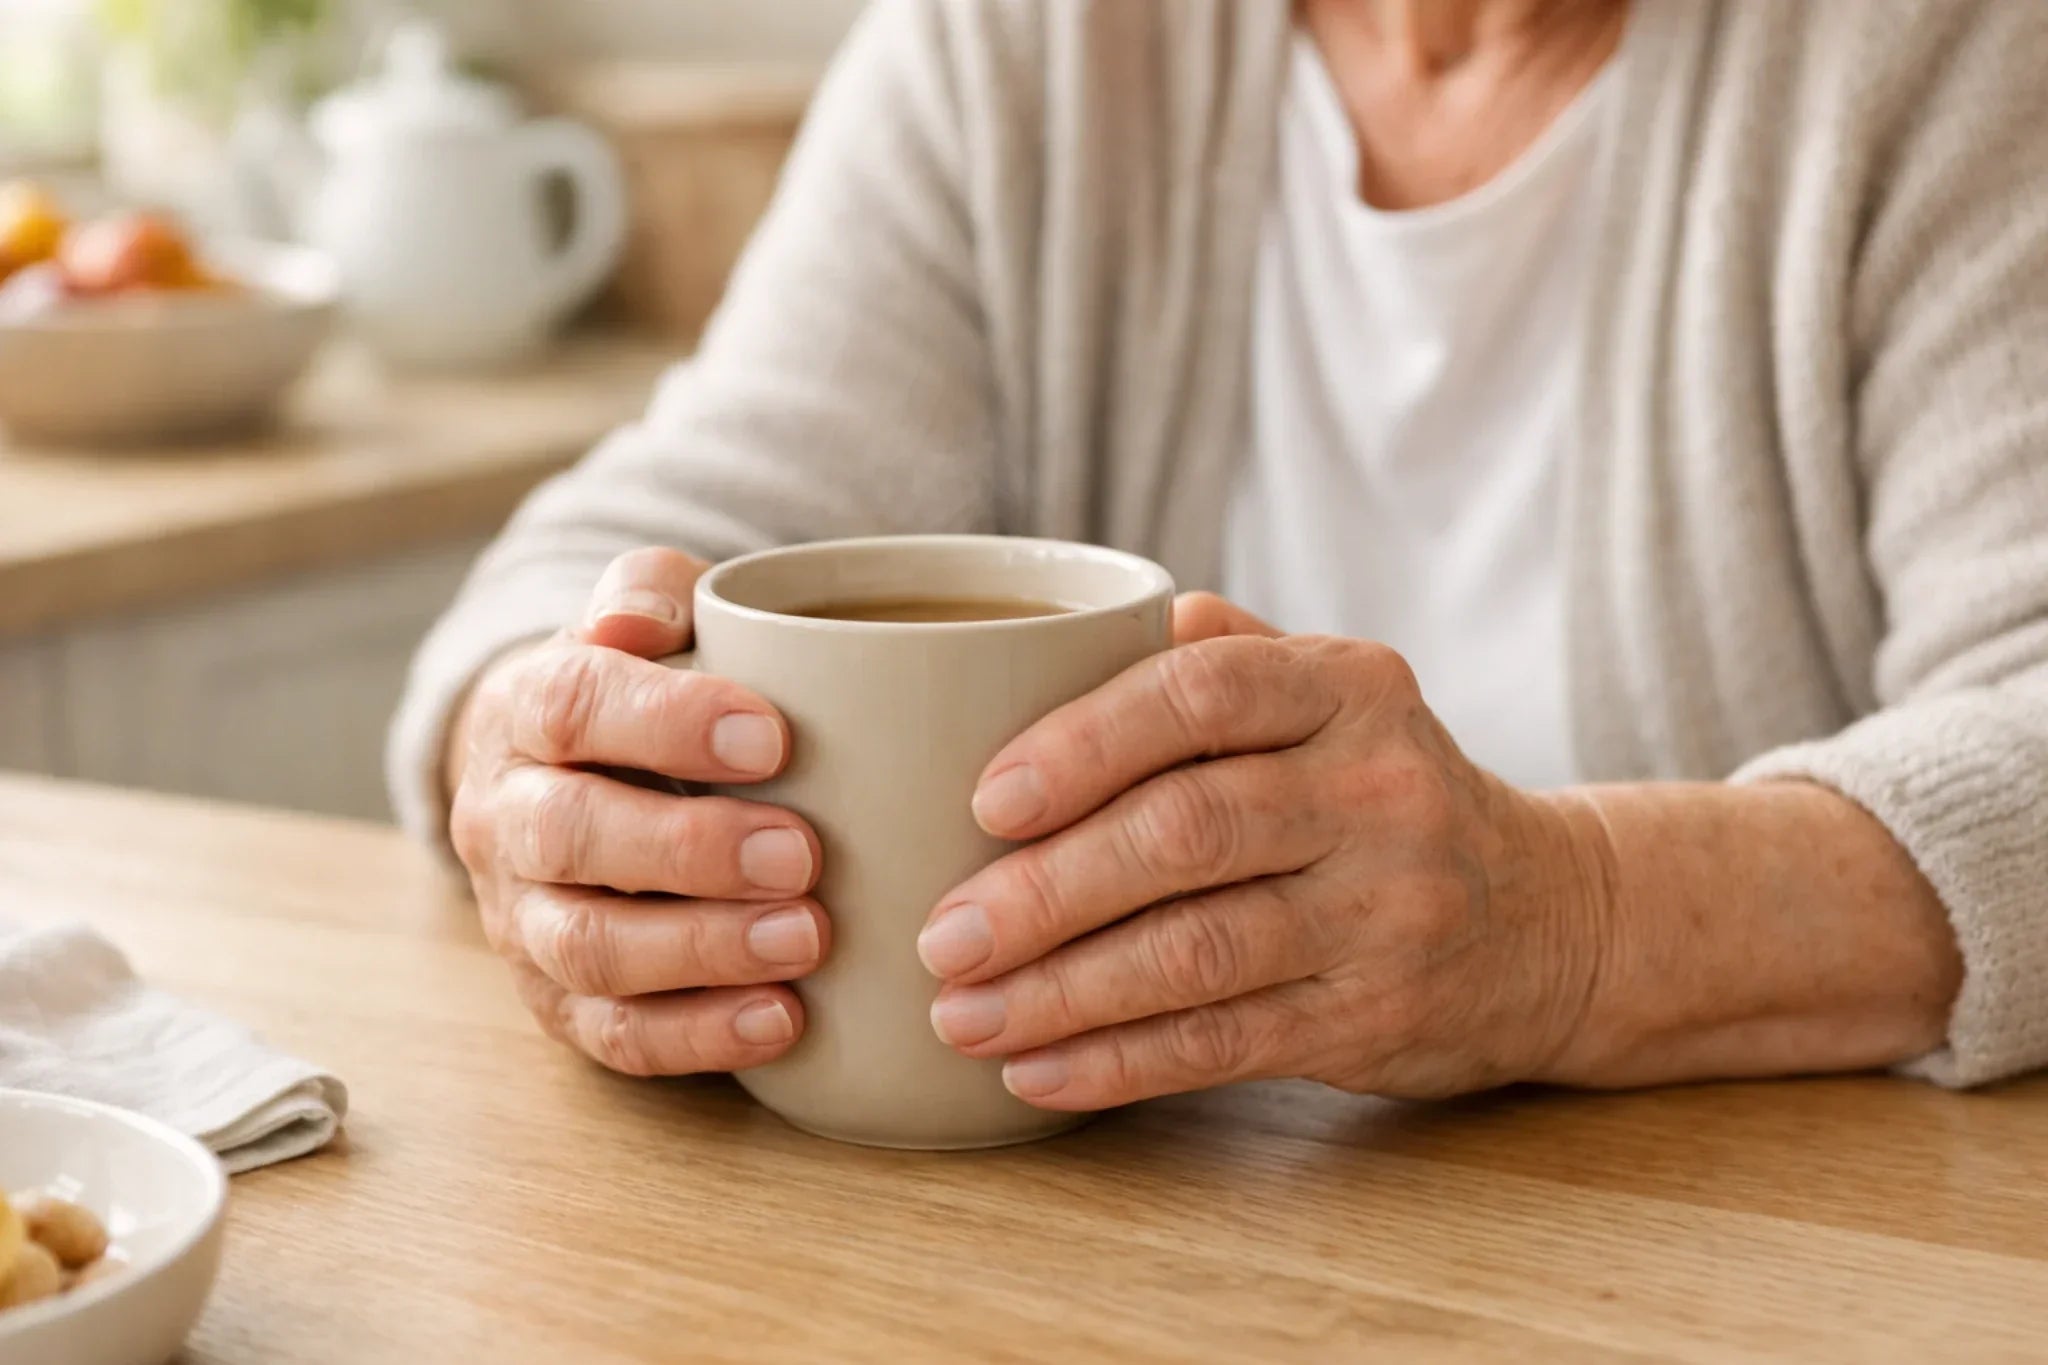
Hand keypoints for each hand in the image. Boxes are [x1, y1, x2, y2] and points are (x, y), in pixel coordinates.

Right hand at [445, 548, 829, 1075]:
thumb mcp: (648, 621)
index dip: (666, 722)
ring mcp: (524, 918)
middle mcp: (505, 817)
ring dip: (702, 949)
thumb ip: (651, 593)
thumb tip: (645, 615)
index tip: (771, 737)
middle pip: (572, 835)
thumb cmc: (644, 691)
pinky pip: (615, 1033)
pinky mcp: (558, 1002)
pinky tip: (786, 1019)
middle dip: (689, 850)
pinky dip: (699, 1034)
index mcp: (524, 711)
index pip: (572, 706)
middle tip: (801, 853)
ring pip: (589, 946)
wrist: (578, 776)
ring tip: (808, 938)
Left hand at [918, 593, 1599, 1109]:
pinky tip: (1036, 1071)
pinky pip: (1224, 1045)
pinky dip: (1118, 1063)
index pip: (1202, 693)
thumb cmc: (1379, 792)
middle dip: (1045, 890)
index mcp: (1349, 686)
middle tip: (941, 934)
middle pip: (1186, 833)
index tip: (984, 800)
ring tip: (961, 1014)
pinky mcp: (1374, 1018)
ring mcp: (1386, 911)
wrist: (1547, 919)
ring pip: (1196, 952)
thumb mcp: (1333, 693)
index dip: (1081, 745)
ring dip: (1060, 991)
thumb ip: (1219, 652)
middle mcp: (1377, 790)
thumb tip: (1070, 629)